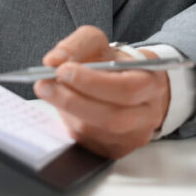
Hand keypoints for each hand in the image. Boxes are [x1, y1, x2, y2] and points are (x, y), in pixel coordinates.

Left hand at [33, 25, 169, 159]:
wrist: (131, 87)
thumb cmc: (115, 65)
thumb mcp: (100, 45)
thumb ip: (77, 45)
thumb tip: (53, 60)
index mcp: (151, 83)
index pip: (125, 89)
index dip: (91, 82)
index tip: (62, 70)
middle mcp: (147, 115)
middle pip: (111, 117)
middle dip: (73, 100)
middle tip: (45, 84)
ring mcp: (133, 137)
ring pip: (96, 132)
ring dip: (67, 111)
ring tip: (48, 91)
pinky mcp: (116, 150)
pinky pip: (88, 142)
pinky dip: (71, 124)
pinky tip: (64, 108)